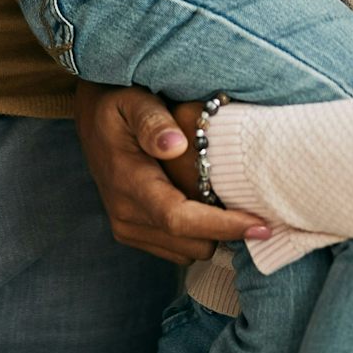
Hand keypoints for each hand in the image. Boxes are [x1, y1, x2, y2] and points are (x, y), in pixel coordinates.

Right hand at [73, 82, 263, 263]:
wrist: (92, 118)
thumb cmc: (118, 103)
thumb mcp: (133, 100)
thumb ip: (152, 121)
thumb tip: (175, 145)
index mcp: (127, 183)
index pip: (179, 219)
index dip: (223, 225)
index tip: (260, 224)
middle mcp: (125, 214)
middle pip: (191, 243)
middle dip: (224, 229)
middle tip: (252, 201)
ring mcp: (127, 228)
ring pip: (187, 252)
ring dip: (212, 233)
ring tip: (229, 199)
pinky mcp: (133, 233)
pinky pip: (177, 250)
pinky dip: (198, 235)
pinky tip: (208, 205)